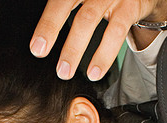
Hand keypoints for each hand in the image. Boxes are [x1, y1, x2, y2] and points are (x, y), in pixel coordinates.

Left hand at [30, 0, 166, 80]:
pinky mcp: (129, 6)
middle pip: (66, 4)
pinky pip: (116, 31)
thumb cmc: (104, 0)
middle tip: (49, 61)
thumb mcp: (85, 0)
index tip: (37, 47)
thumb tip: (44, 37)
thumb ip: (65, 10)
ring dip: (74, 48)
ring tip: (66, 71)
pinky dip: (104, 55)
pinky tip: (95, 71)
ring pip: (88, 18)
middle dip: (52, 33)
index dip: (47, 24)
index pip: (57, 2)